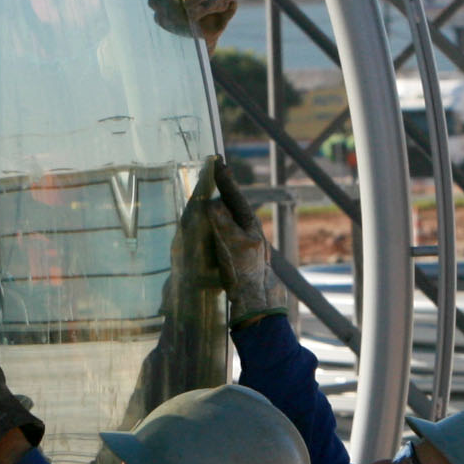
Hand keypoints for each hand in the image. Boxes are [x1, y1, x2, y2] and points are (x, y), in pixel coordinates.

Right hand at [208, 168, 285, 323]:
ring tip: (210, 190)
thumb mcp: (234, 244)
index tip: (216, 162)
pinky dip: (216, 222)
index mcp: (249, 224)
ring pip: (229, 216)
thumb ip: (223, 222)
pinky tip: (208, 223)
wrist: (255, 301)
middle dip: (223, 188)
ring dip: (219, 203)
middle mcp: (248, 230)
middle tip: (215, 170)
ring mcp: (244, 242)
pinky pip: (224, 230)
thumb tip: (212, 203)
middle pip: (233, 204)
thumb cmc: (245, 272)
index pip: (234, 196)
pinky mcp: (237, 254)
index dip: (224, 180)